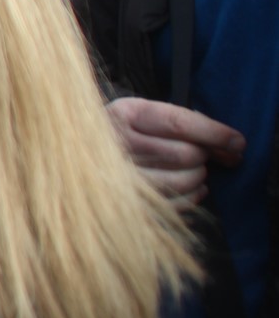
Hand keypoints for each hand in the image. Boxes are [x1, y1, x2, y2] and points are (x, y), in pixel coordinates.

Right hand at [107, 96, 244, 208]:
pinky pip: (177, 204)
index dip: (214, 132)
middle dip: (203, 155)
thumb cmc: (121, 133)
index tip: (238, 141)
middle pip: (186, 154)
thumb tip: (231, 146)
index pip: (178, 123)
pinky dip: (193, 196)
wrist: (79, 156)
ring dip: (198, 176)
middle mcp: (118, 144)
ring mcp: (120, 176)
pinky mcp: (127, 201)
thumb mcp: (140, 114)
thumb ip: (181, 122)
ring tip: (193, 170)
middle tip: (202, 155)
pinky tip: (190, 188)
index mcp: (123, 114)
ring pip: (184, 180)